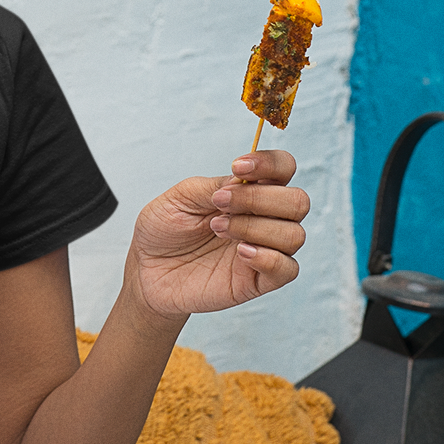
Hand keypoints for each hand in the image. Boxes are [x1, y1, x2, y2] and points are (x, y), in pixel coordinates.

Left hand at [128, 150, 309, 322]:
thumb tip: (244, 181)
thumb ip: (215, 185)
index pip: (284, 168)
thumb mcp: (180, 198)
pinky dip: (268, 258)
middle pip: (298, 201)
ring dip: (254, 227)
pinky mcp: (258, 281)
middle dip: (259, 198)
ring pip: (294, 234)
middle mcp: (264, 218)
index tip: (237, 167)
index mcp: (250, 191)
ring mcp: (264, 249)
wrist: (145, 270)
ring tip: (217, 229)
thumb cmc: (164, 230)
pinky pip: (288, 269)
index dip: (270, 163)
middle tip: (219, 204)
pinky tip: (240, 252)